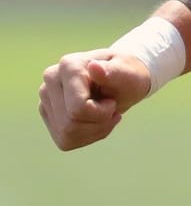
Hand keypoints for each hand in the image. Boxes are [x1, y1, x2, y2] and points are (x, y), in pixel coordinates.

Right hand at [38, 50, 152, 151]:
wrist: (122, 81)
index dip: (103, 112)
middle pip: (70, 124)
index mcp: (69, 65)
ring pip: (66, 134)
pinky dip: (87, 135)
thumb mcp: (130, 75)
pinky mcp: (47, 114)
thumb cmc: (128, 76)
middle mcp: (50, 81)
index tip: (112, 100)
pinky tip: (95, 120)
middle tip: (111, 107)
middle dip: (99, 122)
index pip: (78, 109)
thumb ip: (114, 72)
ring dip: (95, 130)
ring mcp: (45, 97)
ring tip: (105, 113)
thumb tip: (94, 66)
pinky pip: (65, 139)